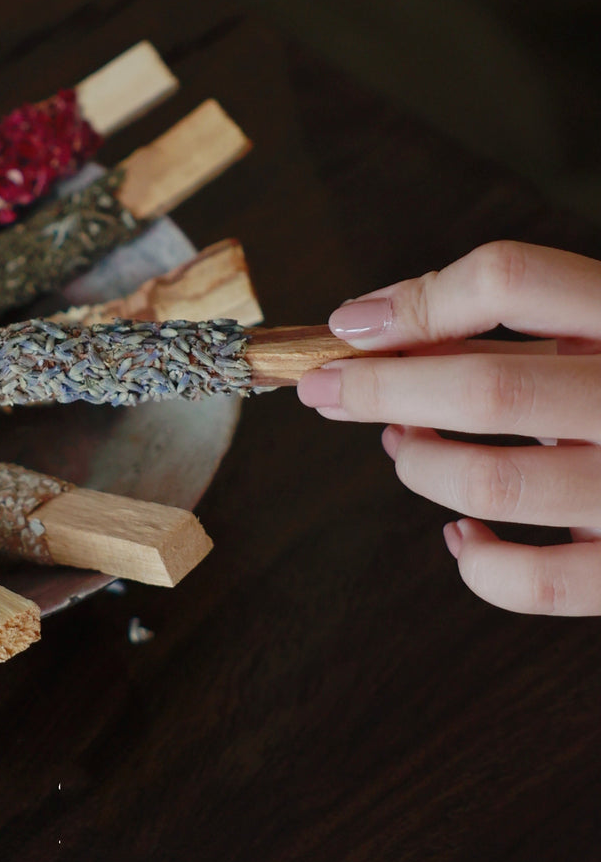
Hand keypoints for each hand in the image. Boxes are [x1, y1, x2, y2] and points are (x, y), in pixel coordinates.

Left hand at [296, 241, 600, 614]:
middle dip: (380, 389)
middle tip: (327, 390)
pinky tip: (462, 534)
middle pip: (487, 385)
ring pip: (494, 481)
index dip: (417, 301)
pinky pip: (535, 581)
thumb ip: (522, 319)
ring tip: (405, 451)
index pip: (512, 279)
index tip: (352, 325)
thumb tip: (373, 326)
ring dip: (420, 466)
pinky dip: (475, 563)